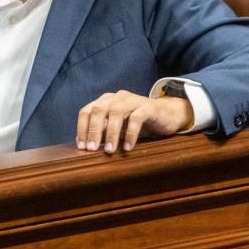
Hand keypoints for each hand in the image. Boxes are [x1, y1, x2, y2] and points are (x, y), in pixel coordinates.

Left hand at [75, 91, 193, 153]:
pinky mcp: (147, 106)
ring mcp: (133, 100)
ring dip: (111, 133)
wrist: (167, 115)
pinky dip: (130, 134)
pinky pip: (136, 118)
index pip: (87, 111)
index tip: (82, 147)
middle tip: (92, 149)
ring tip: (110, 151)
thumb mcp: (117, 128)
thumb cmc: (138, 122)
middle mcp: (117, 97)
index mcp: (106, 101)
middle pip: (99, 110)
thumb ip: (101, 132)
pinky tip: (128, 148)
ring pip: (116, 112)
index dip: (82, 129)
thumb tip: (81, 143)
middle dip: (93, 131)